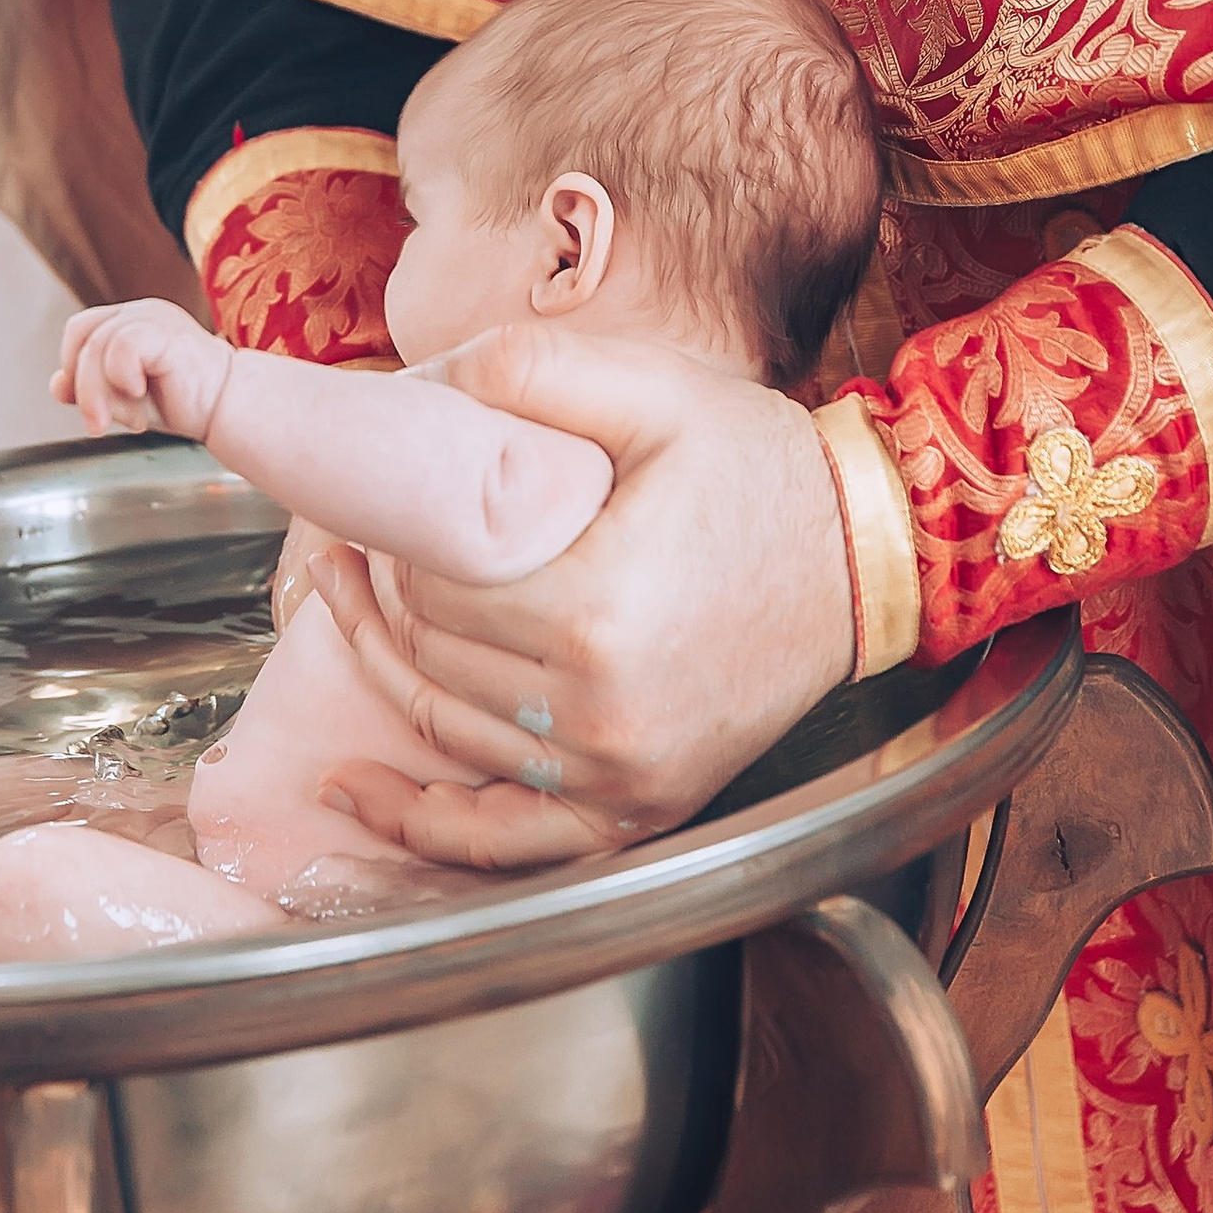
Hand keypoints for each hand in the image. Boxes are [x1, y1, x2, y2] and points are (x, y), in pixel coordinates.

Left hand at [56, 297, 234, 440]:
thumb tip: (56, 384)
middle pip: (81, 336)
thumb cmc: (186, 402)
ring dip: (102, 393)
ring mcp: (153, 317)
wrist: (228, 410)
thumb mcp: (126, 397)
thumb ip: (93, 387)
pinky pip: (122, 347)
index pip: (79, 331)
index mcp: (130, 321)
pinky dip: (122, 378)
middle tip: (99, 423)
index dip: (74, 369)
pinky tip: (143, 395)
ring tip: (132, 419)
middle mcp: (139, 313)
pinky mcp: (165, 331)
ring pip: (97, 346)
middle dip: (83, 385)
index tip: (92, 406)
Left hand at [313, 328, 856, 863]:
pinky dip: (423, 823)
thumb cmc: (761, 470)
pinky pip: (503, 840)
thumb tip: (410, 387)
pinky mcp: (638, 808)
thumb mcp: (652, 389)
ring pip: (448, 735)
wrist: (869, 557)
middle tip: (344, 551)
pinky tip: (361, 794)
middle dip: (373, 604)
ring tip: (351, 617)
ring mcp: (620, 775)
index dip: (385, 545)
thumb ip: (527, 371)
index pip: (431, 587)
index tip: (369, 512)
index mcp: (596, 610)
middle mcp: (601, 713)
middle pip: (431, 658)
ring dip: (385, 677)